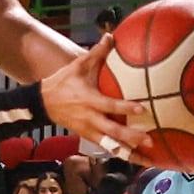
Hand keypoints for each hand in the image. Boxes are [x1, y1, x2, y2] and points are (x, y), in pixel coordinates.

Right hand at [38, 37, 152, 162]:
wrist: (43, 101)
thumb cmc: (64, 81)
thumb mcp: (78, 65)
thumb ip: (97, 52)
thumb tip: (111, 34)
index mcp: (89, 100)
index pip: (110, 105)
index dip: (126, 107)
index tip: (143, 108)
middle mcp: (90, 118)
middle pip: (112, 131)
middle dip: (131, 137)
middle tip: (150, 140)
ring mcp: (88, 130)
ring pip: (110, 145)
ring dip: (128, 153)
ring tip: (147, 159)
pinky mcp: (87, 137)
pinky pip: (106, 147)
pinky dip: (120, 153)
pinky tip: (135, 159)